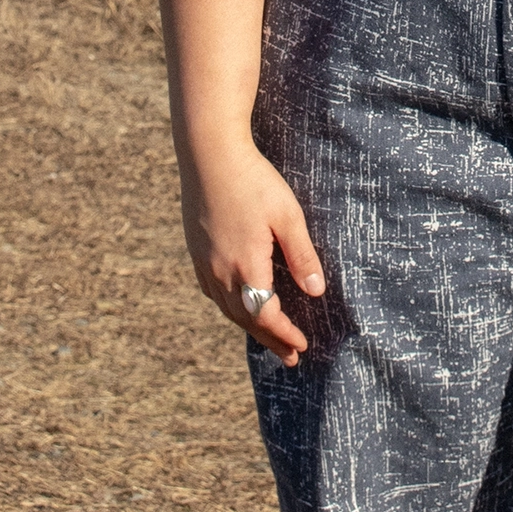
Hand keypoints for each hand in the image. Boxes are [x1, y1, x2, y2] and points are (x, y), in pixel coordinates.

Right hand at [178, 138, 327, 364]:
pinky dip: (231, 306)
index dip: (285, 334)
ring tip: (267, 338)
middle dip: (270, 339)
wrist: (208, 154)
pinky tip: (239, 305)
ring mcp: (204, 263)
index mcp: (245, 267)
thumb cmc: (253, 181)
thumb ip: (302, 256)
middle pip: (246, 318)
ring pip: (228, 307)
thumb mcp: (287, 216)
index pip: (266, 316)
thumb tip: (316, 292)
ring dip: (250, 326)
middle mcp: (220, 272)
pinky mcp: (196, 251)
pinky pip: (214, 292)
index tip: (301, 346)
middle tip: (290, 357)